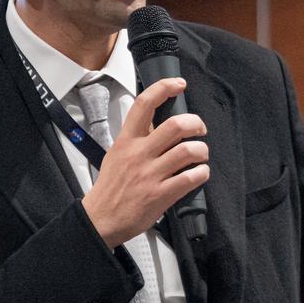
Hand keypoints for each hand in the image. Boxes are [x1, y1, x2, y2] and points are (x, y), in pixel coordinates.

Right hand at [80, 77, 209, 249]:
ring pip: (188, 151)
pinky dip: (202, 173)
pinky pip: (190, 178)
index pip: (144, 105)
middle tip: (199, 130)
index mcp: (127, 141)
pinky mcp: (161, 195)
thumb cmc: (111, 188)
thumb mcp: (117, 154)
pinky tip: (200, 173)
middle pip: (175, 125)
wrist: (101, 218)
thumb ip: (137, 139)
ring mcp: (151, 175)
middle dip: (195, 124)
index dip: (164, 88)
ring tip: (201, 154)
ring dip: (202, 150)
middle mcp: (139, 154)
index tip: (178, 84)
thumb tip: (157, 124)